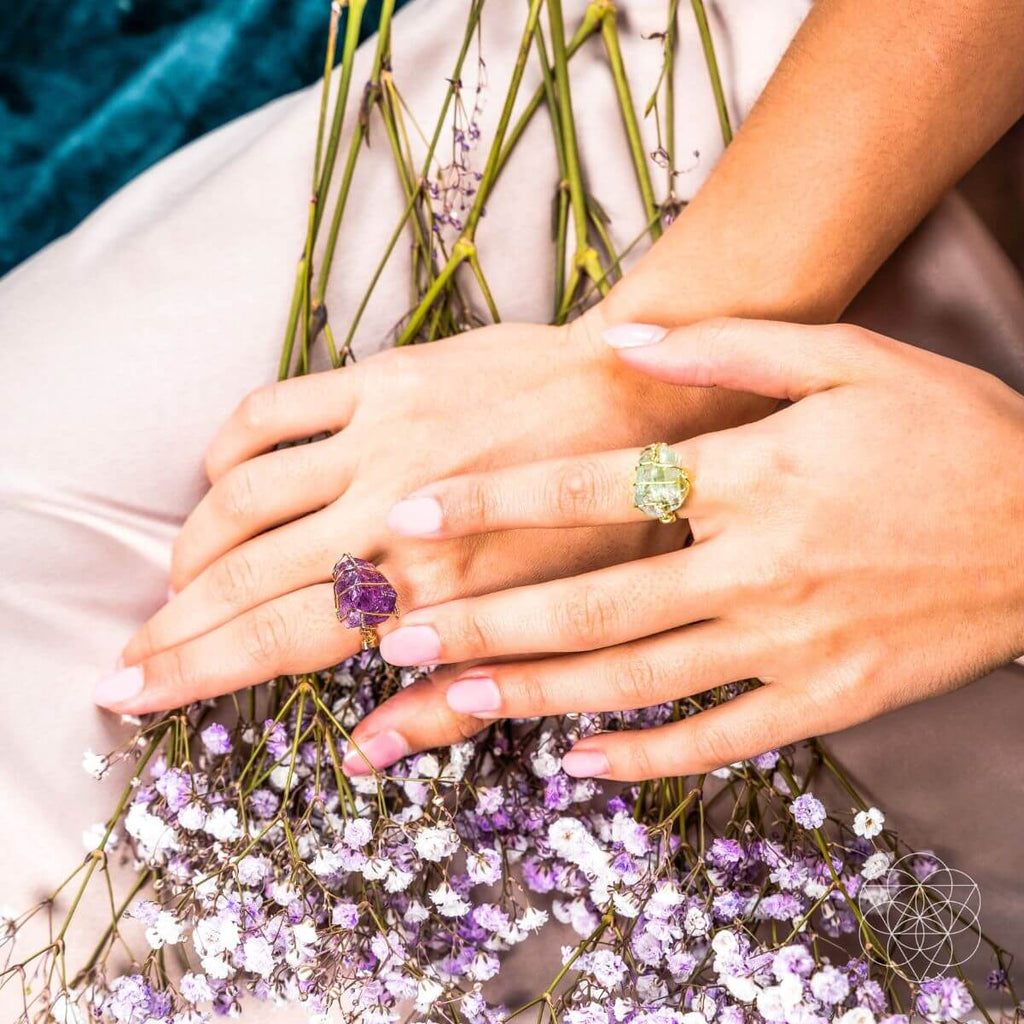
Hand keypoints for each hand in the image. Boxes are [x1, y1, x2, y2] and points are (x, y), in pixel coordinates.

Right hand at [97, 309, 767, 712]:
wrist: (641, 402)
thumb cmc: (610, 529)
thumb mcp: (552, 635)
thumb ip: (455, 699)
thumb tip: (363, 756)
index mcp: (436, 590)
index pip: (283, 641)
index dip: (195, 672)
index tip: (130, 692)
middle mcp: (394, 516)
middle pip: (244, 579)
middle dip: (173, 626)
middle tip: (126, 656)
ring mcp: (384, 441)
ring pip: (241, 497)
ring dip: (192, 545)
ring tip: (175, 580)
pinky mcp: (387, 379)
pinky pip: (274, 411)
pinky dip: (228, 448)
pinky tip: (219, 477)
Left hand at [343, 318, 1023, 778]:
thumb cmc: (948, 432)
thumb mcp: (848, 360)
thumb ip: (728, 346)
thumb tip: (622, 336)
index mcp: (752, 475)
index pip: (593, 486)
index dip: (495, 502)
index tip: (412, 514)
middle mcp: (755, 566)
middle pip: (590, 602)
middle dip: (484, 621)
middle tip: (392, 635)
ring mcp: (787, 645)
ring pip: (635, 680)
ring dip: (533, 694)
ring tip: (449, 701)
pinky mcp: (824, 701)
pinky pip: (716, 741)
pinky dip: (641, 756)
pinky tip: (574, 762)